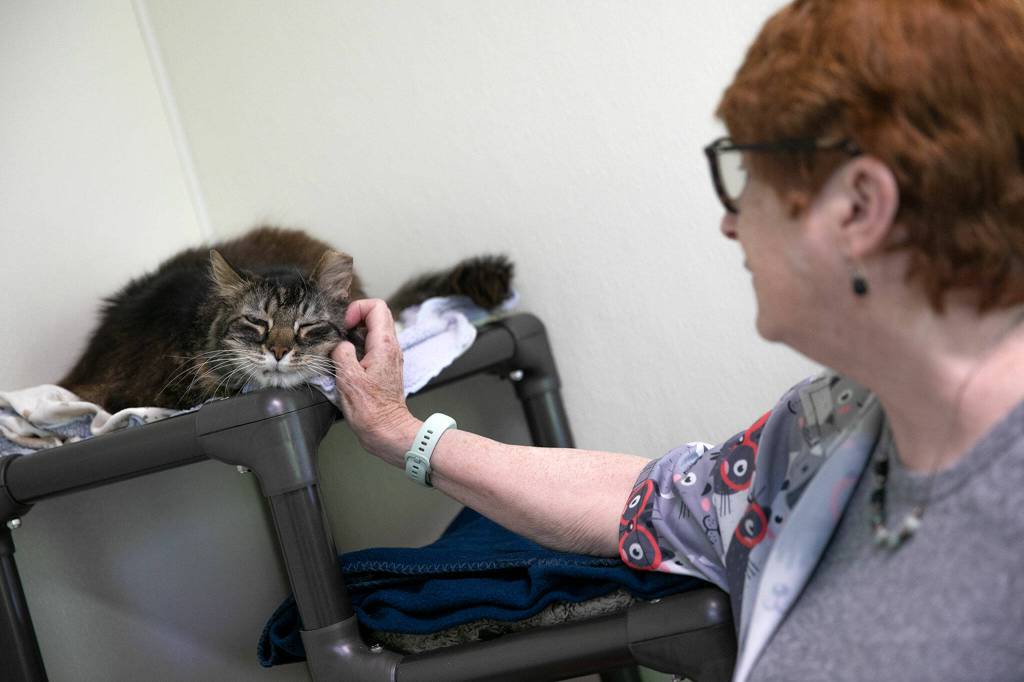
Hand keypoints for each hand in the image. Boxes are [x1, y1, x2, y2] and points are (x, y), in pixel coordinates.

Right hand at [332, 299, 419, 462]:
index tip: (343, 324)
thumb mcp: (348, 378)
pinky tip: (344, 363)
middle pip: (375, 316)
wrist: (387, 431)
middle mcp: (391, 347)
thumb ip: (342, 353)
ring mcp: (388, 357)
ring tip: (338, 350)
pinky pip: (370, 347)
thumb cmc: (371, 410)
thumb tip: (340, 344)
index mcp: (385, 344)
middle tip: (337, 334)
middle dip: (353, 319)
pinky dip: (356, 349)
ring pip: (372, 331)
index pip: (377, 306)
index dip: (356, 308)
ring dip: (353, 335)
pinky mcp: (384, 368)